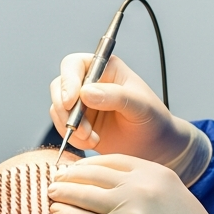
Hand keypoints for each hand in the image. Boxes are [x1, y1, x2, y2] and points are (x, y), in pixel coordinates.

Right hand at [48, 55, 210, 183]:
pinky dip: (72, 137)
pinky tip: (91, 143)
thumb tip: (86, 92)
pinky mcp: (79, 123)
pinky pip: (62, 127)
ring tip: (91, 139)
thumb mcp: (140, 106)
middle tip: (81, 129)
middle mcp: (90, 83)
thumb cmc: (154, 121)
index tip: (71, 101)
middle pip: (59, 86)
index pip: (74, 65)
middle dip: (66, 110)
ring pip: (57, 108)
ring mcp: (82, 103)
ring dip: (69, 126)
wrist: (156, 148)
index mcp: (106, 69)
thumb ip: (115, 96)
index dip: (68, 81)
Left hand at [48, 155, 213, 213]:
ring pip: (83, 193)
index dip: (90, 163)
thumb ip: (149, 189)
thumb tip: (118, 189)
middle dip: (70, 175)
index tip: (77, 168)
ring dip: (62, 192)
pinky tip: (56, 213)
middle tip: (54, 178)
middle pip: (93, 173)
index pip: (113, 160)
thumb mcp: (176, 199)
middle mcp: (141, 185)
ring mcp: (128, 209)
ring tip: (50, 194)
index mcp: (157, 173)